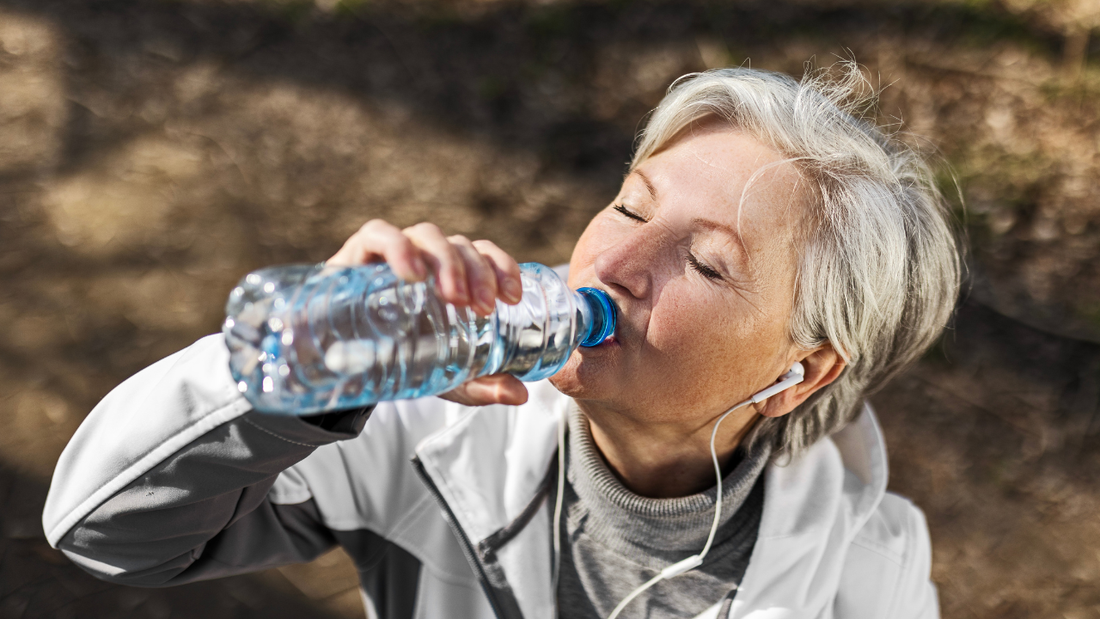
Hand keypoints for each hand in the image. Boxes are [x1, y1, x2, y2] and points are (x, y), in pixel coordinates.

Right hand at [327, 220, 528, 406]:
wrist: (335, 365)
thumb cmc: (398, 360)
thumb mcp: (445, 377)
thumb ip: (481, 385)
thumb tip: (520, 395)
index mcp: (451, 275)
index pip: (483, 254)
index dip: (502, 266)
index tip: (513, 296)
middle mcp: (425, 257)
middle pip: (459, 244)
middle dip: (478, 271)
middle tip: (485, 306)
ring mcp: (392, 252)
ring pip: (427, 235)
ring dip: (447, 260)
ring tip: (455, 297)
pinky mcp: (357, 254)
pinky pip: (379, 234)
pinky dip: (398, 247)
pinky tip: (411, 272)